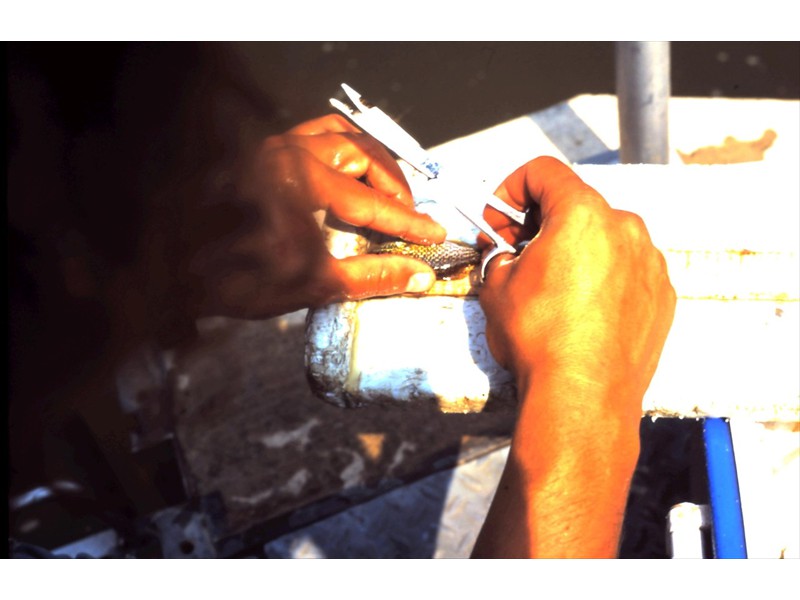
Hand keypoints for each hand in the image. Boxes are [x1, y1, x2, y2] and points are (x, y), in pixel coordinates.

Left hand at [182, 114, 445, 318]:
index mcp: (302, 182)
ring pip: (342, 135)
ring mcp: (273, 146)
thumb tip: (419, 276)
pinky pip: (314, 132)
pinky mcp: (263, 150)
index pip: (373, 202)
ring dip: (372, 161)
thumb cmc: (236, 279)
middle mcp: (289, 152)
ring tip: (386, 190)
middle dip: (394, 186)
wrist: (175, 270)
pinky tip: (348, 170)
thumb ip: (372, 276)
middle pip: (364, 156)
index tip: (434, 233)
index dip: (408, 222)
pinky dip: (342, 146)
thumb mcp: (311, 284)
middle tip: (409, 217)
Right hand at [480, 156, 675, 405]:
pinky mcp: (661, 295)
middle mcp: (624, 229)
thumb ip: (500, 255)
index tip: (501, 214)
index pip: (544, 171)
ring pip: (604, 238)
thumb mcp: (496, 288)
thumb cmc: (542, 341)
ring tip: (551, 287)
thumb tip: (505, 255)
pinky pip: (626, 270)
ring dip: (575, 250)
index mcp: (582, 215)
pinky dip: (602, 277)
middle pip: (577, 205)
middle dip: (542, 222)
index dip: (511, 188)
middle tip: (518, 251)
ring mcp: (648, 263)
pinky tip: (581, 309)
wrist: (581, 397)